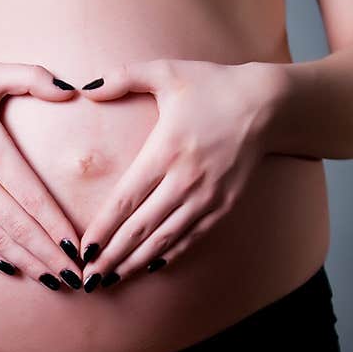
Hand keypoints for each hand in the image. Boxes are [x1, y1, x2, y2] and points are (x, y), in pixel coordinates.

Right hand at [0, 63, 83, 290]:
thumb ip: (33, 77)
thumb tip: (71, 88)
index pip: (34, 199)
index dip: (58, 228)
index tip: (79, 248)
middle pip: (19, 228)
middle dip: (50, 256)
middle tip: (77, 278)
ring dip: (26, 263)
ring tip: (52, 280)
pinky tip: (13, 269)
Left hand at [77, 60, 280, 288]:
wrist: (269, 105)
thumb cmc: (213, 86)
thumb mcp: (167, 72)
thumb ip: (124, 76)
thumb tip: (86, 87)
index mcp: (166, 152)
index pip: (126, 200)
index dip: (104, 230)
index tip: (83, 250)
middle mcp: (186, 180)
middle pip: (142, 228)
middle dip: (113, 256)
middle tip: (89, 278)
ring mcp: (208, 196)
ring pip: (166, 239)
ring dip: (137, 262)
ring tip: (112, 280)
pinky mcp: (225, 205)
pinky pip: (192, 237)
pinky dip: (170, 255)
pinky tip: (151, 267)